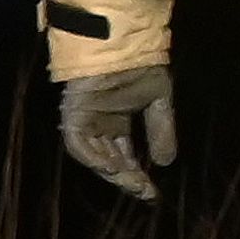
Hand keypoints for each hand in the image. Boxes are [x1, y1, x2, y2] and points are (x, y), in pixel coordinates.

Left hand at [60, 66, 178, 202]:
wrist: (125, 44)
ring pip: (94, 156)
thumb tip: (165, 163)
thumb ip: (160, 131)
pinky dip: (93, 156)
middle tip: (145, 193)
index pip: (125, 157)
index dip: (137, 176)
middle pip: (110, 161)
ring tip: (132, 182)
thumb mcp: (158, 102)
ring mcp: (85, 121)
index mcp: (117, 123)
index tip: (153, 194)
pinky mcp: (73, 114)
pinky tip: (112, 166)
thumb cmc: (140, 66)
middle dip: (127, 179)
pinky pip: (78, 143)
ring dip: (112, 172)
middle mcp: (99, 126)